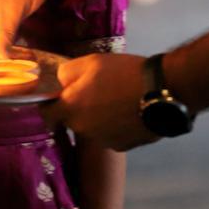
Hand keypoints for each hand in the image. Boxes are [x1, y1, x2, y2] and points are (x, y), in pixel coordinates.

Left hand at [43, 53, 158, 150]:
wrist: (160, 92)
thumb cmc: (122, 73)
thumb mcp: (90, 62)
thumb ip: (67, 72)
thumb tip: (60, 81)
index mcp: (71, 109)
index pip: (47, 114)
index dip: (50, 104)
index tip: (58, 95)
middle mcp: (83, 130)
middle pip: (72, 119)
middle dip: (78, 107)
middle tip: (95, 90)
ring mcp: (103, 141)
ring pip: (92, 128)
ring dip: (97, 117)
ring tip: (115, 98)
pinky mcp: (123, 146)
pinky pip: (110, 135)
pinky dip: (114, 125)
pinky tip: (128, 111)